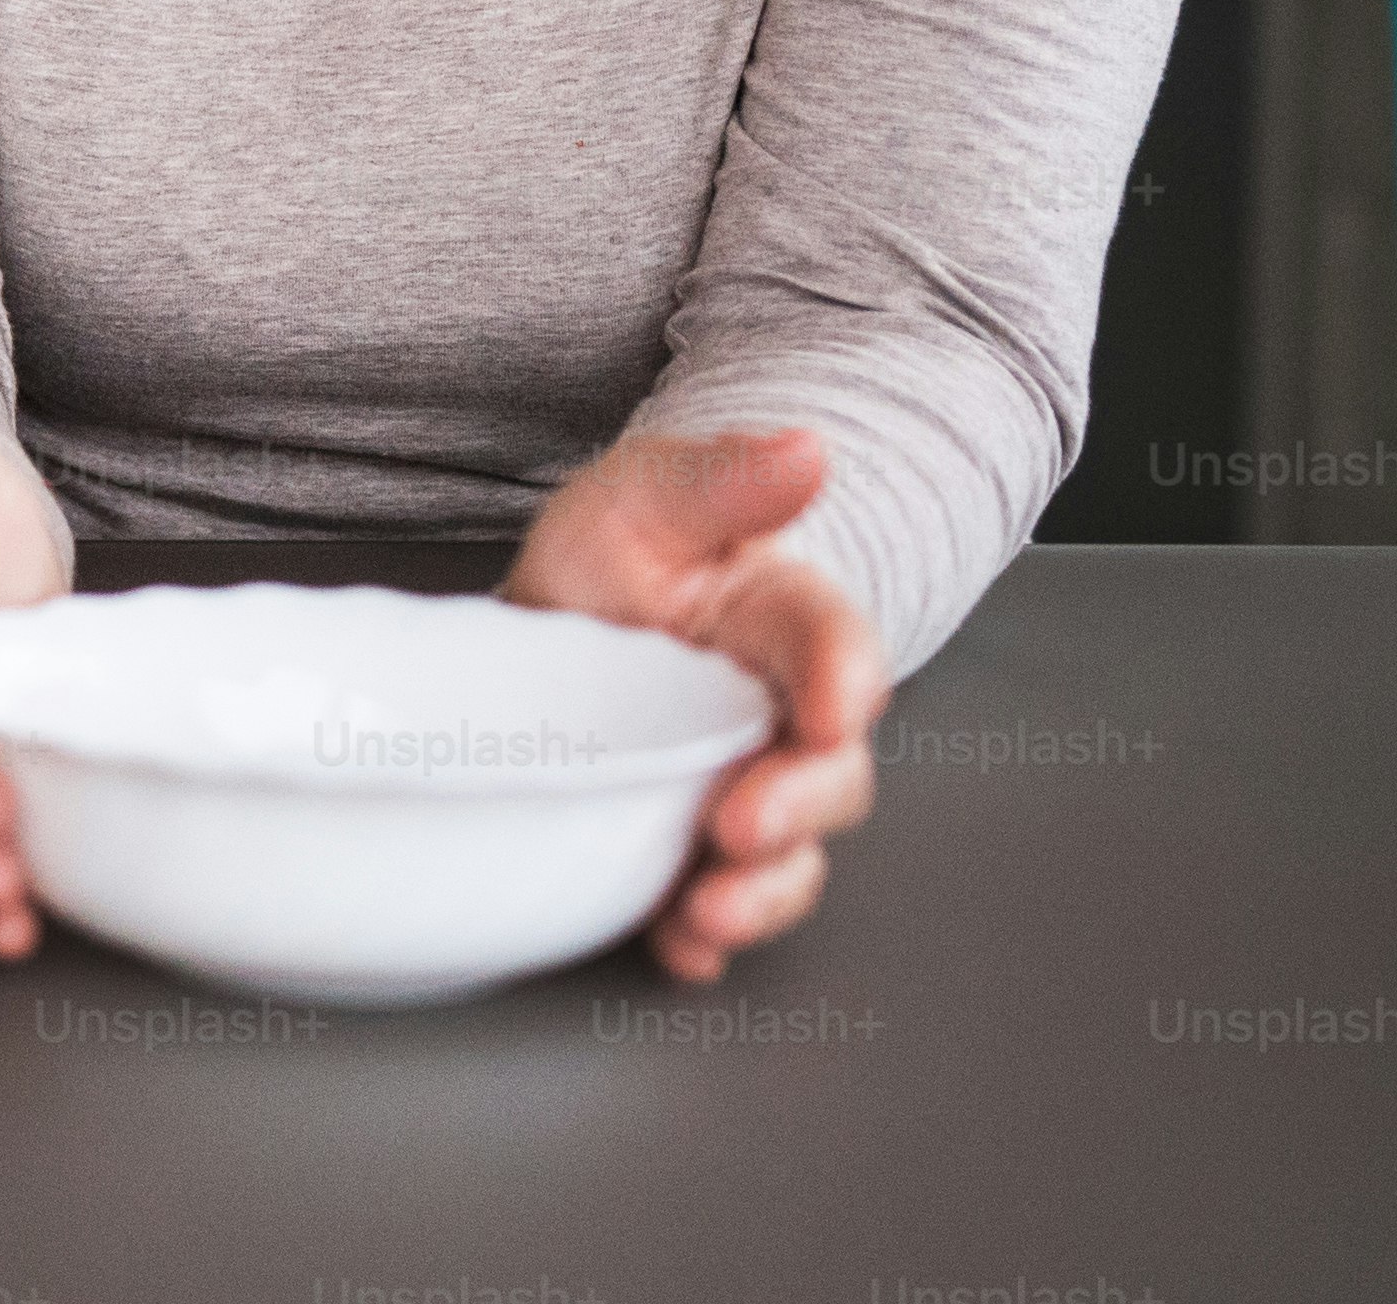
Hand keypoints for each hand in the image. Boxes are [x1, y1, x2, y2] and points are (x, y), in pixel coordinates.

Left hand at [506, 421, 882, 981]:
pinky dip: (701, 936)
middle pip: (828, 774)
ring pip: (787, 854)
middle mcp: (780, 717)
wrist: (550, 619)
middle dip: (800, 807)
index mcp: (787, 625)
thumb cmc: (616, 552)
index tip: (835, 708)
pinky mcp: (689, 843)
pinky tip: (678, 948)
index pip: (840, 650)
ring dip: (760, 892)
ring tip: (709, 909)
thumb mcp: (649, 493)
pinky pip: (715, 901)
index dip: (847, 682)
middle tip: (745, 822)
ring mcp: (740, 786)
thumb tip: (809, 448)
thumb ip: (725, 478)